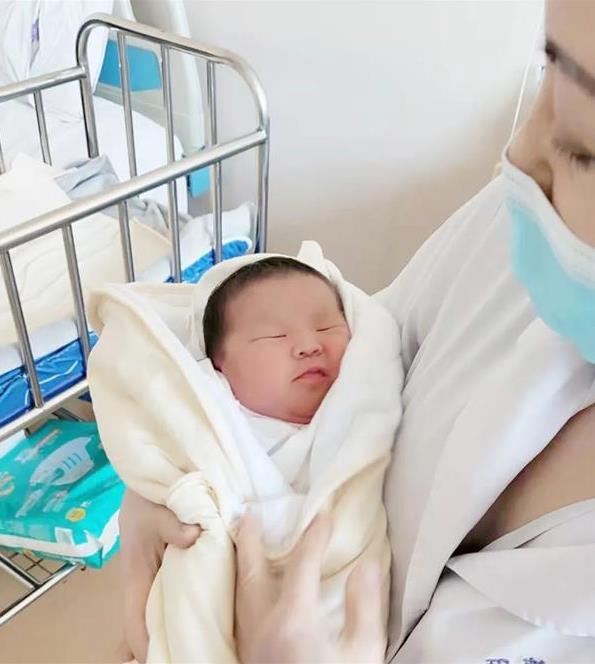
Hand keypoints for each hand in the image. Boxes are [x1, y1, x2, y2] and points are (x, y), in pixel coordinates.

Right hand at [118, 489, 200, 662]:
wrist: (152, 472)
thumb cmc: (146, 494)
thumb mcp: (154, 507)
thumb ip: (172, 524)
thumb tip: (195, 536)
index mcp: (135, 574)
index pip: (134, 622)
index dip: (145, 646)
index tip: (167, 658)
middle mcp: (148, 580)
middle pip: (154, 621)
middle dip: (170, 639)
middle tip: (196, 654)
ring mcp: (164, 572)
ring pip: (170, 607)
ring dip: (183, 621)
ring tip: (208, 639)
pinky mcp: (179, 561)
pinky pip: (187, 586)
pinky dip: (196, 598)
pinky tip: (219, 605)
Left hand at [235, 514, 384, 663]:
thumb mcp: (363, 652)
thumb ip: (364, 606)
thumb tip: (367, 565)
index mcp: (293, 619)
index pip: (302, 564)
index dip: (314, 536)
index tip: (324, 515)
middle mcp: (263, 626)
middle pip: (251, 572)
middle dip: (250, 540)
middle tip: (250, 514)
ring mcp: (250, 644)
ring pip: (240, 594)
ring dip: (242, 564)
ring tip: (245, 544)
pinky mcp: (247, 658)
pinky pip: (238, 613)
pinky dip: (242, 590)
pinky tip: (249, 590)